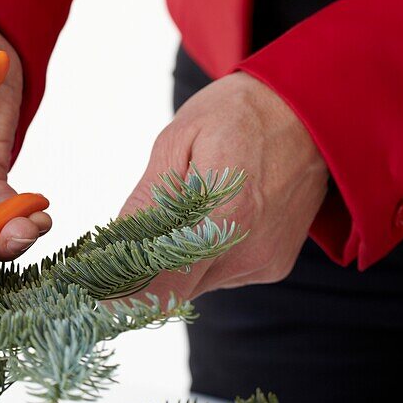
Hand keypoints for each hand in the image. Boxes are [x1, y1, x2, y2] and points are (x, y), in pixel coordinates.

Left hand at [122, 72, 328, 301]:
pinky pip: (219, 275)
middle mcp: (247, 251)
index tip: (90, 284)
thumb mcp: (178, 142)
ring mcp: (263, 263)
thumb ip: (147, 201)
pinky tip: (209, 218)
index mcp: (223, 216)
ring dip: (172, 263)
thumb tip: (112, 249)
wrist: (313, 111)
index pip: (156, 282)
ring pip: (194, 285)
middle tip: (117, 248)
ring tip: (178, 213)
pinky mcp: (273, 266)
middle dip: (139, 276)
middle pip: (172, 291)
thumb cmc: (238, 115)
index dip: (117, 289)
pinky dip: (201, 257)